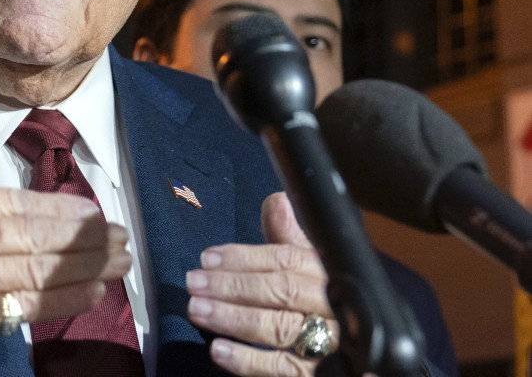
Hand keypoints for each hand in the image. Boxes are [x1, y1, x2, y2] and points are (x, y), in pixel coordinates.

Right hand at [0, 95, 131, 376]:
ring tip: (120, 262)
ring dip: (88, 268)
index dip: (66, 211)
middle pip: (42, 239)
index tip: (96, 212)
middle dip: (88, 240)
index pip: (24, 204)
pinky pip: (27, 308)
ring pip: (43, 273)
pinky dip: (64, 301)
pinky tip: (92, 293)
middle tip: (122, 238)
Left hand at [186, 192, 337, 376]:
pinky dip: (248, 360)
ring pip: (279, 327)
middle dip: (233, 285)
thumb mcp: (313, 269)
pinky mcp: (318, 375)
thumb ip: (289, 239)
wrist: (365, 356)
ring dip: (233, 318)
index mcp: (329, 274)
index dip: (245, 257)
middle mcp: (333, 306)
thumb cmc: (328, 304)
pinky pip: (283, 367)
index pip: (286, 260)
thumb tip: (277, 199)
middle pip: (281, 291)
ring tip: (197, 310)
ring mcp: (329, 343)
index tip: (207, 257)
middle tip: (193, 283)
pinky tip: (218, 350)